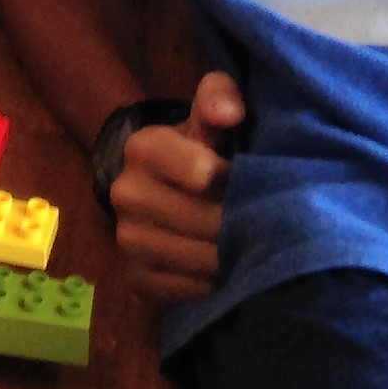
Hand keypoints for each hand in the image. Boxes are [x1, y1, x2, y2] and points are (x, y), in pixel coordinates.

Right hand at [107, 71, 240, 304]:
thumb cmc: (203, 148)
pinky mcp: (134, 276)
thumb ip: (220, 98)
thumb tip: (229, 113)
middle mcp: (124, 192)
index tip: (246, 178)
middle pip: (201, 221)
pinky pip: (183, 290)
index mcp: (143, 147)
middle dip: (237, 223)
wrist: (169, 188)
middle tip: (262, 221)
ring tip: (248, 245)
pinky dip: (210, 285)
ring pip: (195, 260)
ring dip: (229, 257)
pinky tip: (225, 270)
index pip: (199, 172)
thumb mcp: (209, 115)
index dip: (234, 180)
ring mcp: (126, 237)